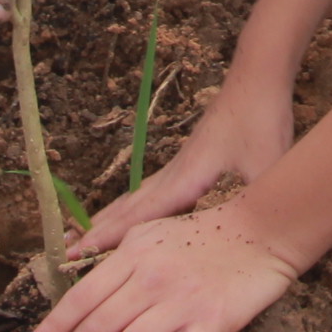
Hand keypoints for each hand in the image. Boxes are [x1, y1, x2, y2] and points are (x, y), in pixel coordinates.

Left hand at [26, 203, 295, 331]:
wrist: (264, 230)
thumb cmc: (206, 234)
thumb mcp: (153, 232)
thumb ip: (118, 255)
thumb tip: (79, 278)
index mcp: (134, 254)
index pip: (82, 297)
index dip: (52, 328)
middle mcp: (153, 278)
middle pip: (97, 327)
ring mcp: (183, 302)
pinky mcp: (213, 323)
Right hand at [78, 73, 296, 255]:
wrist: (256, 78)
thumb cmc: (261, 121)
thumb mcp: (267, 167)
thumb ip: (259, 204)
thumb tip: (260, 240)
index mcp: (187, 178)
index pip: (140, 215)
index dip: (108, 236)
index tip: (77, 252)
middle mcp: (174, 173)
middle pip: (127, 207)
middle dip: (96, 231)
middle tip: (65, 252)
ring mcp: (178, 165)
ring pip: (135, 197)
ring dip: (109, 218)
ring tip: (82, 235)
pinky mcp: (187, 160)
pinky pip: (149, 191)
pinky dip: (130, 207)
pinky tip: (129, 213)